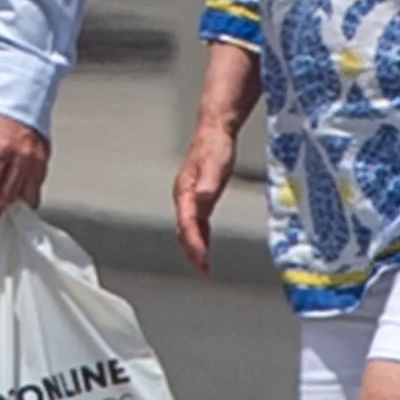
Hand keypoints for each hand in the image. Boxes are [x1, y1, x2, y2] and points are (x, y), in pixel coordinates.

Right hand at [169, 116, 241, 273]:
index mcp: (185, 190)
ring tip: (202, 265)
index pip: (187, 223)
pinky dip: (199, 237)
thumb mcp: (216, 164)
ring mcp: (189, 197)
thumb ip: (208, 183)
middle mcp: (183, 196)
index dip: (194, 243)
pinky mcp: (197, 196)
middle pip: (184, 230)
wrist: (214, 130)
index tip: (201, 260)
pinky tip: (205, 245)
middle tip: (202, 269)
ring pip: (187, 228)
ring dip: (194, 247)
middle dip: (192, 251)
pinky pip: (195, 222)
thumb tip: (202, 200)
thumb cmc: (215, 146)